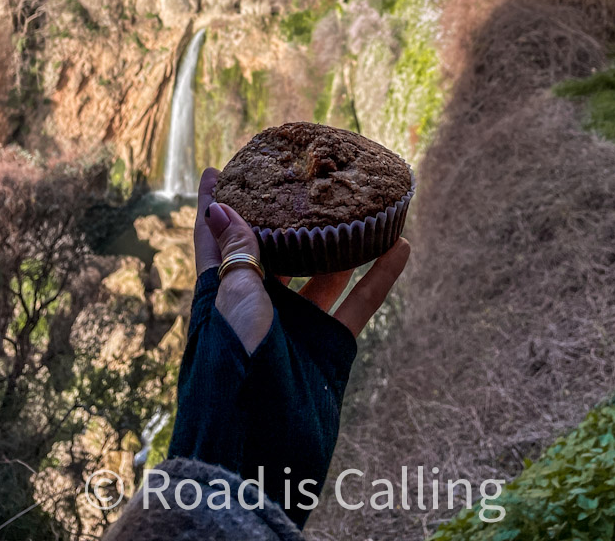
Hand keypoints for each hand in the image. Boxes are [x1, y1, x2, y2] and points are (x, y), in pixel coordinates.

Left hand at [195, 167, 410, 354]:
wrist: (258, 445)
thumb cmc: (235, 368)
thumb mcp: (234, 301)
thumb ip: (238, 255)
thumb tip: (219, 205)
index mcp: (223, 290)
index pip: (215, 237)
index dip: (214, 205)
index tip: (217, 169)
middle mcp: (260, 301)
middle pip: (276, 247)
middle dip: (289, 214)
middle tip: (307, 177)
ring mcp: (296, 322)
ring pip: (324, 270)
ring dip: (341, 241)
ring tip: (360, 205)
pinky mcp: (329, 343)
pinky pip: (359, 301)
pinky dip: (380, 276)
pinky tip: (400, 247)